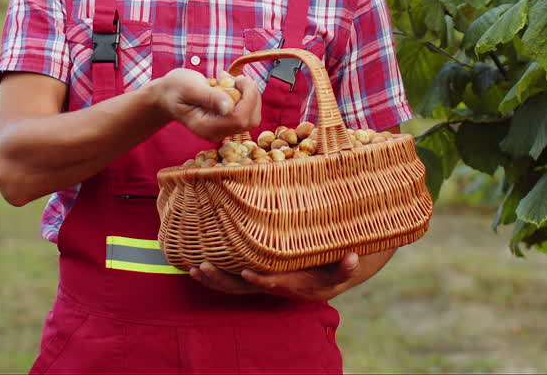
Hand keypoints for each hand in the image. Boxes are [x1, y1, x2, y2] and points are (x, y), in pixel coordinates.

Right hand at [152, 68, 260, 142]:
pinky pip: (248, 112)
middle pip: (250, 120)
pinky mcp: (228, 122)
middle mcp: (217, 133)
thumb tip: (229, 107)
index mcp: (206, 127)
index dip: (248, 98)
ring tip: (232, 81)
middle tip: (237, 78)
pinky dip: (246, 96)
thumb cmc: (176, 88)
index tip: (239, 79)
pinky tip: (232, 85)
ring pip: (252, 116)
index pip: (239, 119)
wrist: (168, 95)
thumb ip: (210, 97)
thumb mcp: (190, 87)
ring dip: (249, 95)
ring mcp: (223, 129)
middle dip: (251, 96)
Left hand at [188, 253, 359, 302]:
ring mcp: (260, 284)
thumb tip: (355, 258)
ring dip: (211, 279)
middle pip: (243, 289)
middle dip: (222, 280)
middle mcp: (271, 287)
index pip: (273, 283)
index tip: (246, 271)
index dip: (260, 280)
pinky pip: (229, 279)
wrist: (322, 278)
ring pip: (232, 287)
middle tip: (202, 267)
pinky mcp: (253, 276)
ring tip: (191, 268)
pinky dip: (212, 274)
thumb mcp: (340, 270)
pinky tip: (193, 264)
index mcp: (290, 284)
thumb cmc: (330, 270)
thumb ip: (346, 266)